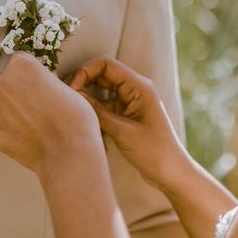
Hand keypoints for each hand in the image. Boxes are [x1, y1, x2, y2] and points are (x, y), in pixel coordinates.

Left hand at [0, 52, 102, 175]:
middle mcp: (1, 82)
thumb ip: (42, 80)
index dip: (33, 75)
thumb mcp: (64, 86)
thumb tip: (35, 85)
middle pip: (7, 81)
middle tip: (39, 107)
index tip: (41, 86)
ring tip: (33, 123)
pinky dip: (8, 128)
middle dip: (19, 91)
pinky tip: (26, 135)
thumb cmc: (74, 119)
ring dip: (10, 109)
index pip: (20, 62)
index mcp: (21, 65)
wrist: (68, 153)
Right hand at [69, 57, 190, 190]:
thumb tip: (73, 97)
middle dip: (82, 84)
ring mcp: (129, 102)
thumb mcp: (122, 131)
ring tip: (73, 115)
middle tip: (65, 100)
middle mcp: (134, 90)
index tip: (71, 90)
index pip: (106, 65)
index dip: (84, 72)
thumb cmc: (153, 151)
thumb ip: (97, 112)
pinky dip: (93, 115)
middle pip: (101, 75)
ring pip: (100, 92)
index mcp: (139, 86)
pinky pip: (103, 107)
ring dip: (87, 101)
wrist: (171, 173)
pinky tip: (87, 129)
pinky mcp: (125, 116)